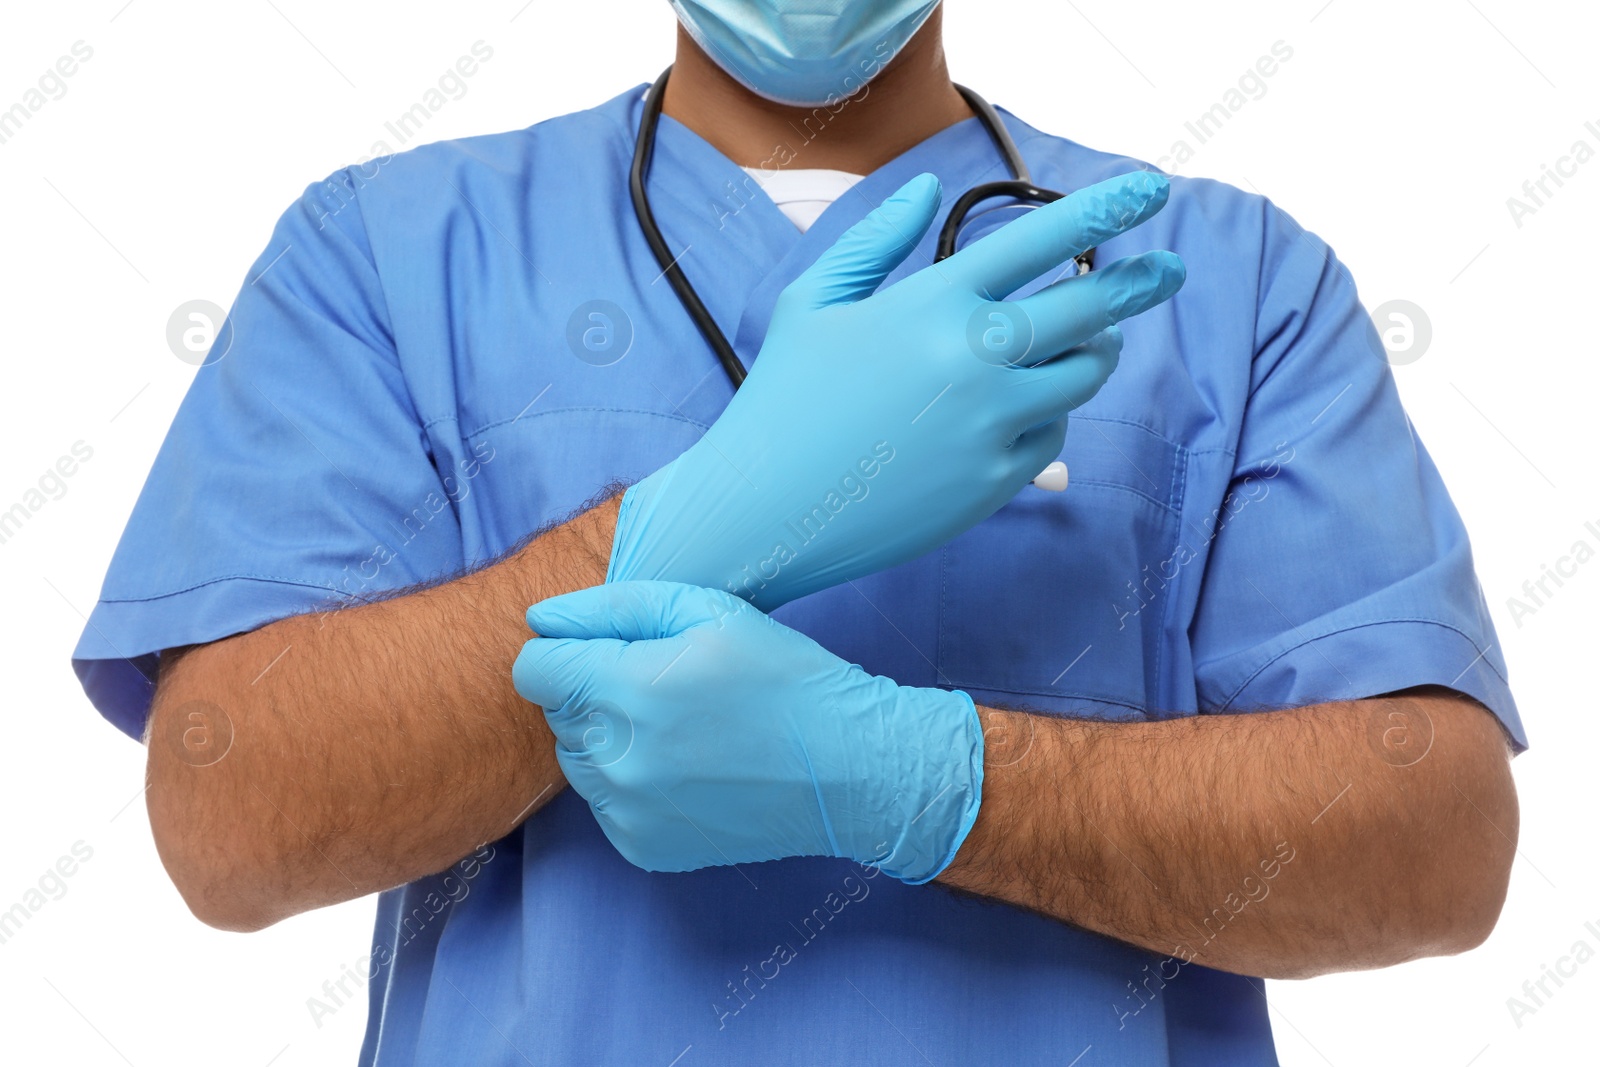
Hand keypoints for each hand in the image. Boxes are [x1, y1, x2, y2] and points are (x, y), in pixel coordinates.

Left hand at [511, 581, 982, 883]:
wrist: (849, 769)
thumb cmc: (784, 678)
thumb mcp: (709, 611)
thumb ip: (614, 606)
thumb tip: (541, 619)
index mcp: (627, 690)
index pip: (534, 668)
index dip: (570, 651)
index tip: (614, 652)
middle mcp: (616, 759)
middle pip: (558, 714)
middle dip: (596, 693)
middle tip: (668, 689)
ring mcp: (626, 812)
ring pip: (577, 761)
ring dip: (611, 740)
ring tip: (682, 730)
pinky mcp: (641, 847)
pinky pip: (606, 805)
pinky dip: (633, 786)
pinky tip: (690, 770)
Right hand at [607, 169, 1185, 609]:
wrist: (764, 512)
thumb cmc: (781, 400)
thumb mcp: (812, 303)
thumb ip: (875, 239)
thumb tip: (927, 188)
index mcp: (931, 301)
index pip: (1043, 237)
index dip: (1107, 208)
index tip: (1151, 190)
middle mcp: (973, 357)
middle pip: (1092, 307)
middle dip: (1141, 283)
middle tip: (1167, 271)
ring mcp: (991, 423)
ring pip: (1084, 374)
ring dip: (1097, 350)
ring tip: (1090, 338)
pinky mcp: (995, 481)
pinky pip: (1052, 435)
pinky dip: (1049, 414)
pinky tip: (1024, 406)